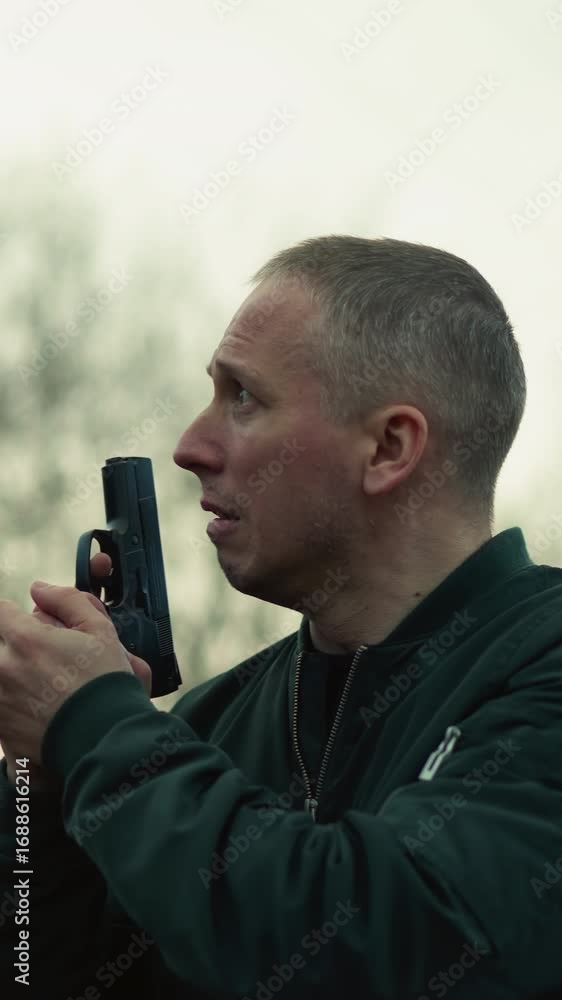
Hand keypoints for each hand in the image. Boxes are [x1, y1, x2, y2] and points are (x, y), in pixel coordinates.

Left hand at [0, 557, 151, 776]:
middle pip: (0, 644)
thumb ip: (68, 600)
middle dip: (17, 646)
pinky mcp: (1, 730)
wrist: (105, 740)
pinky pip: (3, 705)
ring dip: (14, 675)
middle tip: (46, 660)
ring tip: (45, 689)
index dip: (17, 616)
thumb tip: (40, 589)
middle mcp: (3, 669)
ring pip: (2, 675)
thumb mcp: (100, 631)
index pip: (1, 611)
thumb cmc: (105, 685)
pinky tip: (41, 712)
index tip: (34, 628)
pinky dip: (15, 704)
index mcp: (25, 640)